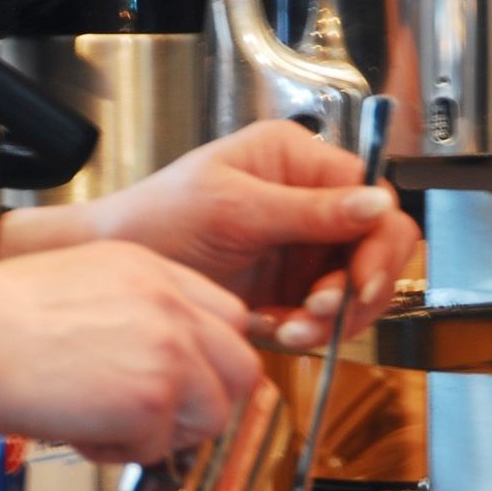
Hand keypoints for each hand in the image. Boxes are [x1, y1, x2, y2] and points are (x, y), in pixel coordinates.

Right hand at [0, 241, 260, 463]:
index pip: (227, 317)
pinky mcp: (152, 399)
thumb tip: (149, 360)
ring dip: (166, 433)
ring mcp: (170, 351)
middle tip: (156, 416)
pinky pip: (160, 448)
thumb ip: (132, 310)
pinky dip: (121, 453)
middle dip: (204, 402)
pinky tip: (79, 431)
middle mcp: (172, 304)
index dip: (208, 359)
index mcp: (153, 269)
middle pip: (241, 366)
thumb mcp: (80, 281)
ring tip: (109, 426)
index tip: (183, 380)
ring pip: (213, 414)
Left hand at [88, 121, 419, 348]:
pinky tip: (275, 329)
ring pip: (353, 285)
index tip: (362, 279)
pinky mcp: (285, 286)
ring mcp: (298, 246)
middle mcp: (306, 200)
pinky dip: (307, 329)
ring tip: (293, 328)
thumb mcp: (234, 208)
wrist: (112, 264)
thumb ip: (308, 210)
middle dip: (357, 285)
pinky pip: (322, 313)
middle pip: (374, 244)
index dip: (378, 240)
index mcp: (297, 161)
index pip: (371, 194)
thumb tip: (375, 203)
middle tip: (326, 311)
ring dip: (332, 315)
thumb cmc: (157, 217)